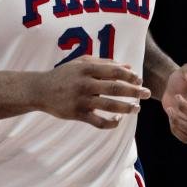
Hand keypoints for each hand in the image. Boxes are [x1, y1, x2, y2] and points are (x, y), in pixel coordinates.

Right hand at [34, 56, 149, 128]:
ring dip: (126, 108)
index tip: (139, 79)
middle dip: (134, 91)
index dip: (130, 76)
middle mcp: (84, 84)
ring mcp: (80, 100)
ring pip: (109, 106)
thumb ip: (104, 63)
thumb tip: (128, 67)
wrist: (39, 90)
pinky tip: (118, 121)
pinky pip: (98, 122)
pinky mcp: (76, 114)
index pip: (114, 71)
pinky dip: (111, 123)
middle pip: (115, 88)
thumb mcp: (81, 63)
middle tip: (146, 93)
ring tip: (136, 108)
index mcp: (86, 69)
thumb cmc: (63, 74)